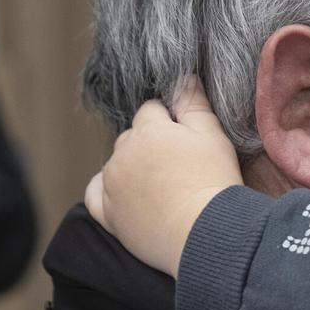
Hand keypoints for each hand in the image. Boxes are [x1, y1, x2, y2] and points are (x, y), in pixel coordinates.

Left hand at [85, 76, 241, 277]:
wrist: (206, 232)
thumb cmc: (214, 182)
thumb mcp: (213, 136)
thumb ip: (194, 103)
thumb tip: (183, 77)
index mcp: (148, 130)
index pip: (152, 110)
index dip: (171, 121)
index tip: (188, 138)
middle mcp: (123, 153)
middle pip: (132, 137)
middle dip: (149, 144)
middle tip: (179, 164)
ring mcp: (112, 184)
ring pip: (116, 164)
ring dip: (132, 167)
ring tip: (162, 184)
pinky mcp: (108, 214)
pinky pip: (95, 195)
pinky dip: (106, 190)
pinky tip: (124, 194)